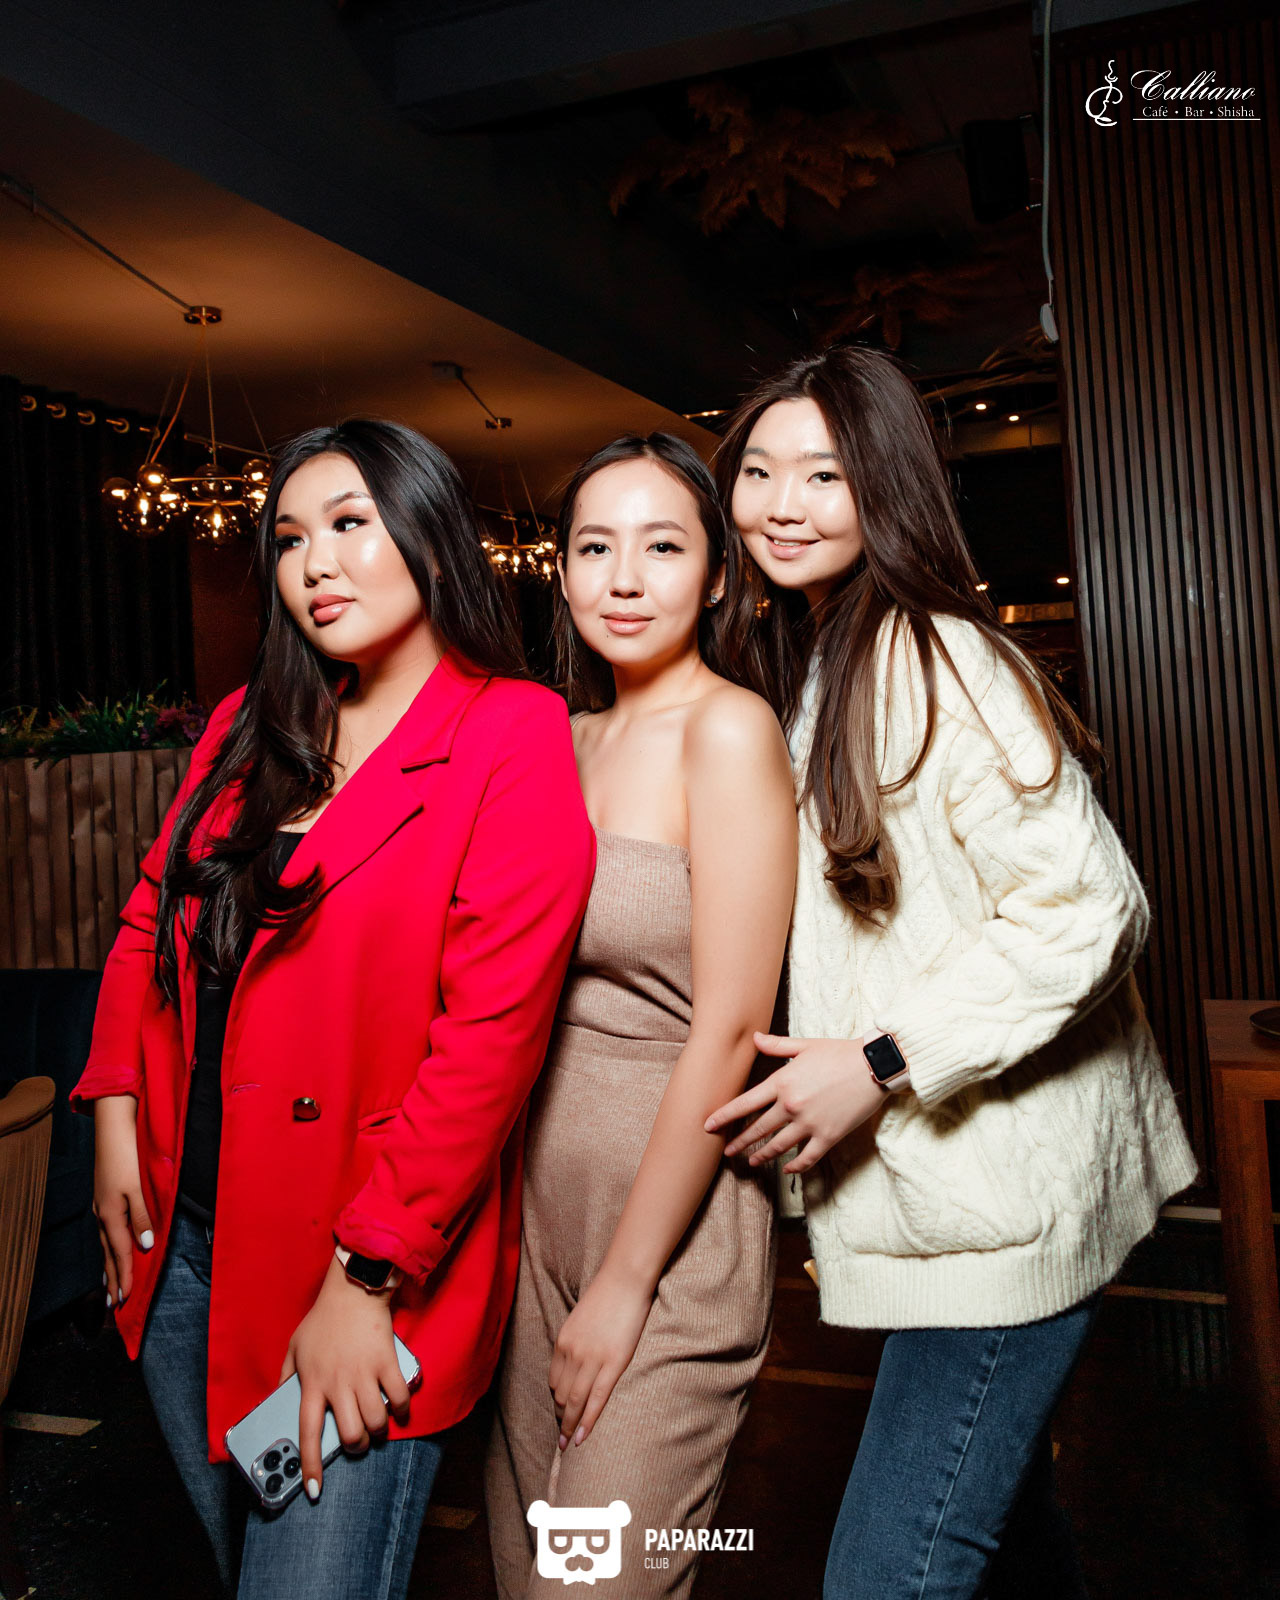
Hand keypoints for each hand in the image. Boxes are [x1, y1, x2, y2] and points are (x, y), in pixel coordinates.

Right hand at [92, 1095, 153, 1307]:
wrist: (113, 1127)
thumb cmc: (129, 1155)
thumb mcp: (139, 1187)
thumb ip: (143, 1217)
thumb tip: (145, 1246)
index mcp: (112, 1214)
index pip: (120, 1253)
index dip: (125, 1276)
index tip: (126, 1299)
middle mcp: (103, 1213)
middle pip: (108, 1253)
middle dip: (112, 1278)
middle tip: (113, 1304)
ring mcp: (101, 1205)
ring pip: (105, 1243)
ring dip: (108, 1265)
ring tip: (108, 1284)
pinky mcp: (104, 1196)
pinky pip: (106, 1230)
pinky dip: (108, 1247)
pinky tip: (110, 1247)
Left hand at [280, 1255, 410, 1500]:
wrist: (353, 1290)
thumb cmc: (322, 1320)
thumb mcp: (294, 1347)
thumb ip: (285, 1377)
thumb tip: (278, 1399)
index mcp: (312, 1384)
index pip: (307, 1434)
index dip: (310, 1466)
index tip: (314, 1490)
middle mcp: (338, 1385)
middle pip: (351, 1435)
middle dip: (357, 1447)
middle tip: (359, 1440)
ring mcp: (364, 1374)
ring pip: (376, 1423)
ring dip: (379, 1431)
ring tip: (378, 1426)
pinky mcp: (387, 1363)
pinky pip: (399, 1398)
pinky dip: (401, 1410)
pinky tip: (399, 1409)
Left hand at [549, 1270, 652, 1450]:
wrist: (624, 1280)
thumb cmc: (607, 1295)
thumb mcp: (581, 1318)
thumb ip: (576, 1339)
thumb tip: (577, 1357)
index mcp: (563, 1341)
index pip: (553, 1380)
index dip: (556, 1400)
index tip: (560, 1413)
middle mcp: (572, 1353)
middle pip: (560, 1395)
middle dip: (560, 1418)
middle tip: (562, 1438)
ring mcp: (591, 1359)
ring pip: (574, 1402)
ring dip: (569, 1426)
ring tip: (569, 1443)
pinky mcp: (612, 1363)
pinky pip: (596, 1399)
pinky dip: (587, 1421)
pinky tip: (582, 1437)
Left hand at [703, 1032, 887, 1172]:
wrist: (874, 1066)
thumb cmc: (839, 1052)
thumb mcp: (805, 1045)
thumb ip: (776, 1045)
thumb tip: (753, 1038)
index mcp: (783, 1082)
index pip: (746, 1103)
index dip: (725, 1116)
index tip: (708, 1125)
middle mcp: (792, 1105)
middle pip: (758, 1129)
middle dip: (739, 1141)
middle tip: (726, 1152)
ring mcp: (810, 1123)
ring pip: (778, 1146)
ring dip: (762, 1155)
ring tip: (751, 1161)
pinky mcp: (828, 1136)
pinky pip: (807, 1158)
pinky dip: (794, 1166)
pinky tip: (786, 1169)